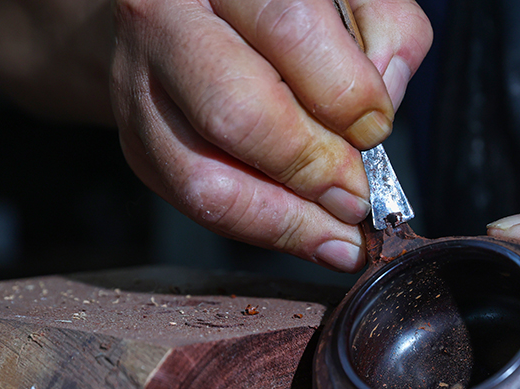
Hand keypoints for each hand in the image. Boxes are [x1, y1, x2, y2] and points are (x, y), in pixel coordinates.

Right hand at [111, 0, 431, 270]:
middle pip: (236, 111)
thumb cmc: (278, 4)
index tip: (376, 129)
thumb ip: (382, 32)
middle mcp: (164, 18)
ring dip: (286, 221)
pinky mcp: (137, 143)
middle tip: (356, 196)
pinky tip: (306, 232)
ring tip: (338, 235)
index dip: (345, 94)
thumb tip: (380, 111)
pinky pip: (196, 205)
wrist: (183, 11)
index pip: (289, 30)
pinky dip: (260, 229)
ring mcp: (137, 87)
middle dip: (311, 167)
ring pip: (204, 179)